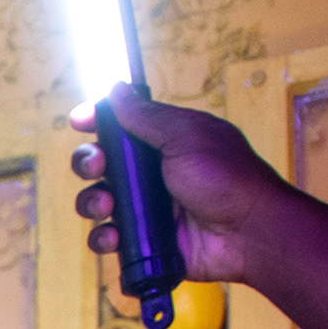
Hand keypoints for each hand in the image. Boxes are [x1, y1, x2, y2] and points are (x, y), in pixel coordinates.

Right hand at [71, 88, 293, 283]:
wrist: (247, 232)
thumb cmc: (225, 177)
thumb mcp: (186, 136)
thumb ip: (146, 115)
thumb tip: (116, 88)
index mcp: (164, 141)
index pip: (122, 126)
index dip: (97, 121)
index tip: (80, 120)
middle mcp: (152, 172)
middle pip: (101, 163)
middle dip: (88, 162)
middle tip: (97, 166)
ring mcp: (146, 208)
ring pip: (98, 201)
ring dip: (92, 202)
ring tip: (107, 205)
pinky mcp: (144, 241)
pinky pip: (109, 238)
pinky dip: (104, 238)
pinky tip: (114, 237)